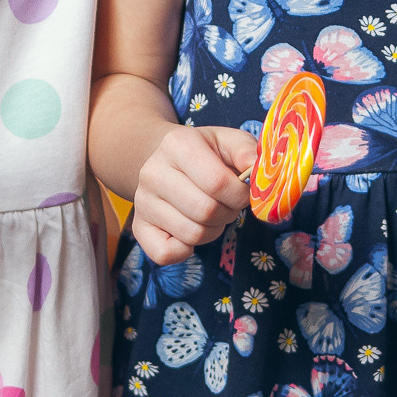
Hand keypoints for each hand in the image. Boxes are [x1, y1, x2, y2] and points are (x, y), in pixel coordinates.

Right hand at [131, 124, 257, 265]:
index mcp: (177, 145)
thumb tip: (257, 172)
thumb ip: (247, 152)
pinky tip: (191, 231)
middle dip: (228, 213)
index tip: (242, 192)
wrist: (168, 160)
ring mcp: (142, 201)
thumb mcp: (229, 142)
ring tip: (211, 214)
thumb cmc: (206, 153)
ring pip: (191, 234)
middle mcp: (153, 172)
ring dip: (212, 230)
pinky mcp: (139, 227)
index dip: (239, 194)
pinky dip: (185, 250)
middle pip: (205, 211)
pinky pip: (164, 254)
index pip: (217, 182)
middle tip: (228, 204)